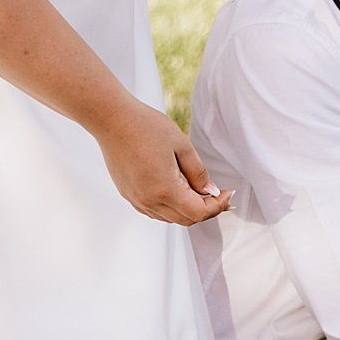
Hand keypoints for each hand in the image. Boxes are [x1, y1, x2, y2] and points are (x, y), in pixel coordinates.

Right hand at [97, 101, 232, 225]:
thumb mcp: (182, 145)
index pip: (199, 212)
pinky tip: (178, 190)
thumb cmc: (145, 126)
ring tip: (199, 191)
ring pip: (170, 218)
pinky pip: (155, 211)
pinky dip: (171, 207)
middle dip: (207, 210)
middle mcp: (149, 200)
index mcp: (165, 189)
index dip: (217, 206)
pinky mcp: (129, 195)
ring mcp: (136, 199)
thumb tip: (211, 191)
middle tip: (220, 196)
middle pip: (186, 220)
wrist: (112, 119)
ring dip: (188, 210)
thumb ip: (199, 172)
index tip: (228, 194)